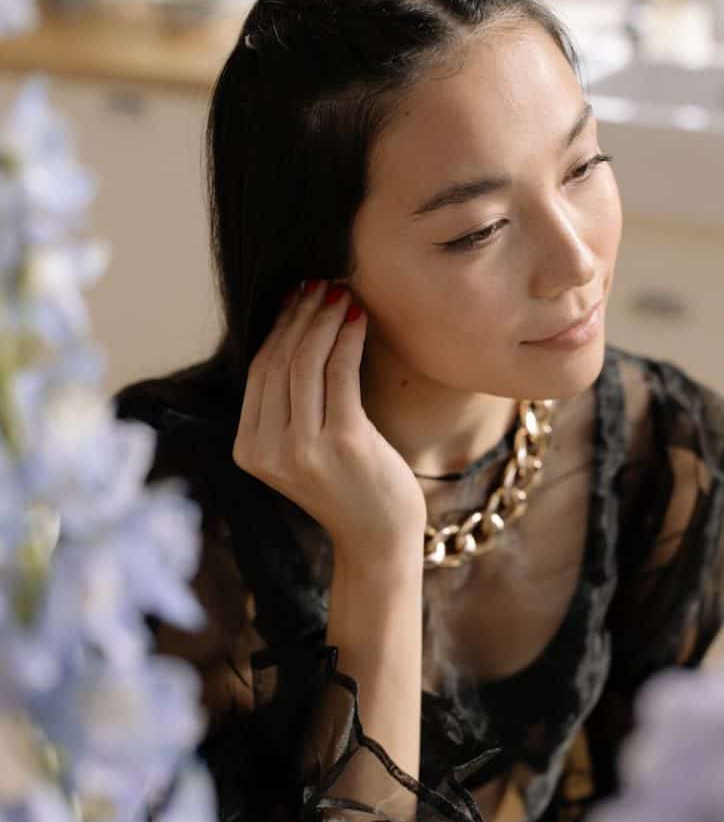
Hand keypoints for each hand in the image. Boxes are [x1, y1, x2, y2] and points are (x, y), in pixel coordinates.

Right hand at [232, 279, 427, 559]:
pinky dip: (349, 338)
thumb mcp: (301, 445)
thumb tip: (292, 324)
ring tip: (342, 293)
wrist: (379, 538)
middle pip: (279, 361)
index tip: (298, 295)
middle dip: (301, 315)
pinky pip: (340, 374)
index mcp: (248, 449)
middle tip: (322, 283)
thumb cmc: (347, 484)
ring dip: (324, 320)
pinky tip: (360, 318)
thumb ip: (287, 403)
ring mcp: (302, 449)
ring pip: (305, 362)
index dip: (278, 326)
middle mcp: (268, 450)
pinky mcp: (342, 443)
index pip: (259, 370)